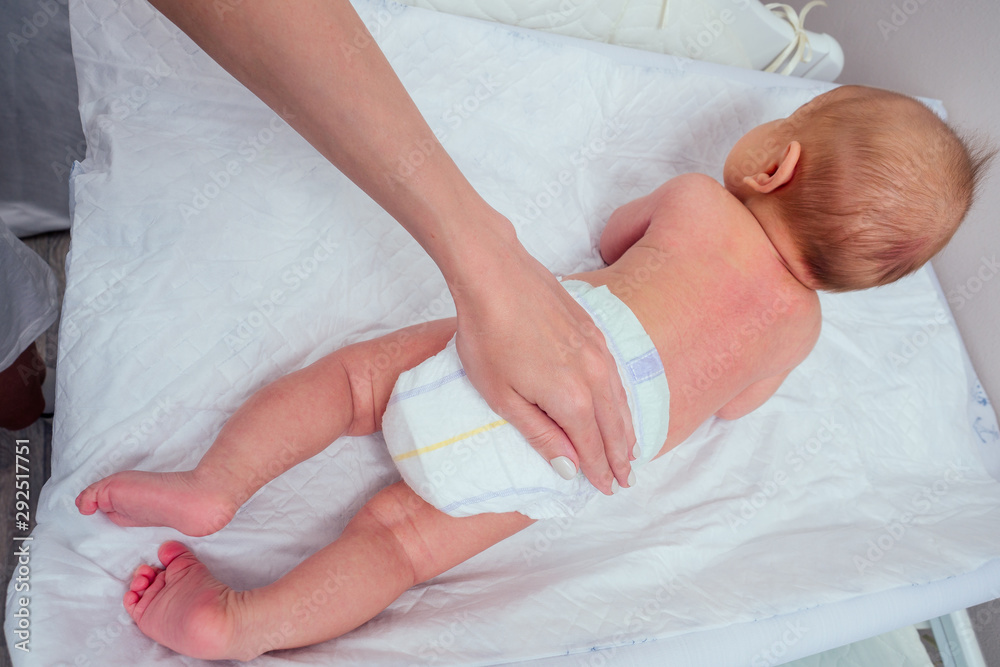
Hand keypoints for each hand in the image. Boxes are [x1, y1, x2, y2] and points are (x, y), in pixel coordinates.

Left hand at [451, 238, 635, 494]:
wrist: (494, 274)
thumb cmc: (487, 335)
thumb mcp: (503, 397)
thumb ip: (540, 434)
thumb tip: (569, 468)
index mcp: (572, 398)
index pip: (592, 446)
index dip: (599, 470)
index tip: (607, 490)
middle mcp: (594, 375)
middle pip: (614, 426)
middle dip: (620, 456)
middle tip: (626, 480)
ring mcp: (597, 349)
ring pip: (620, 400)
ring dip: (626, 429)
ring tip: (629, 451)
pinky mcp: (593, 329)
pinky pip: (616, 375)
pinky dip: (621, 399)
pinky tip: (618, 404)